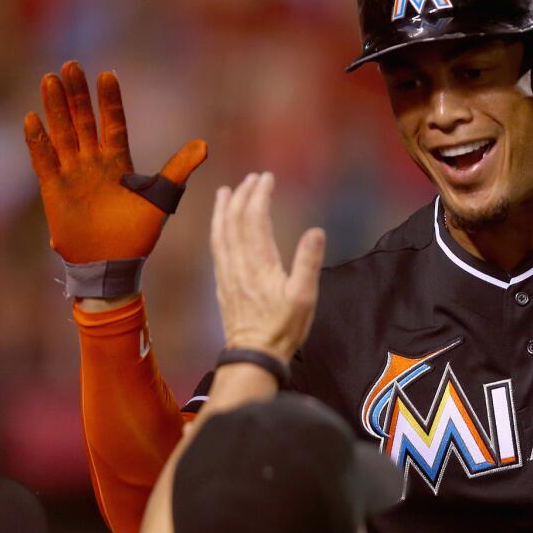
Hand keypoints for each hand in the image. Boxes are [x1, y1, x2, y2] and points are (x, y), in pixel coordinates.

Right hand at [23, 60, 206, 262]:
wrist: (112, 264)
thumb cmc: (138, 234)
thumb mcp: (162, 198)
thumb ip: (179, 169)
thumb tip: (205, 144)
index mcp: (118, 162)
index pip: (112, 123)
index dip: (109, 100)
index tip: (106, 74)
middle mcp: (93, 163)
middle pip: (83, 121)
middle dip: (76, 94)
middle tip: (70, 65)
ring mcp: (72, 174)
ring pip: (62, 134)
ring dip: (55, 108)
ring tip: (50, 79)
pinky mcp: (54, 189)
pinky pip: (44, 160)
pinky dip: (38, 141)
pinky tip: (32, 118)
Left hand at [210, 172, 325, 361]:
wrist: (253, 355)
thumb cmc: (283, 327)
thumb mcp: (304, 297)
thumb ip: (308, 262)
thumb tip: (316, 231)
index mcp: (259, 262)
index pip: (255, 219)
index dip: (259, 196)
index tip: (266, 178)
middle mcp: (239, 263)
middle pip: (235, 221)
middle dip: (242, 196)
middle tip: (251, 178)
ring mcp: (227, 273)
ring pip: (220, 233)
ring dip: (224, 209)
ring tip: (226, 192)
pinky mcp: (222, 284)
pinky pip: (216, 248)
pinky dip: (217, 229)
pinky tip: (220, 226)